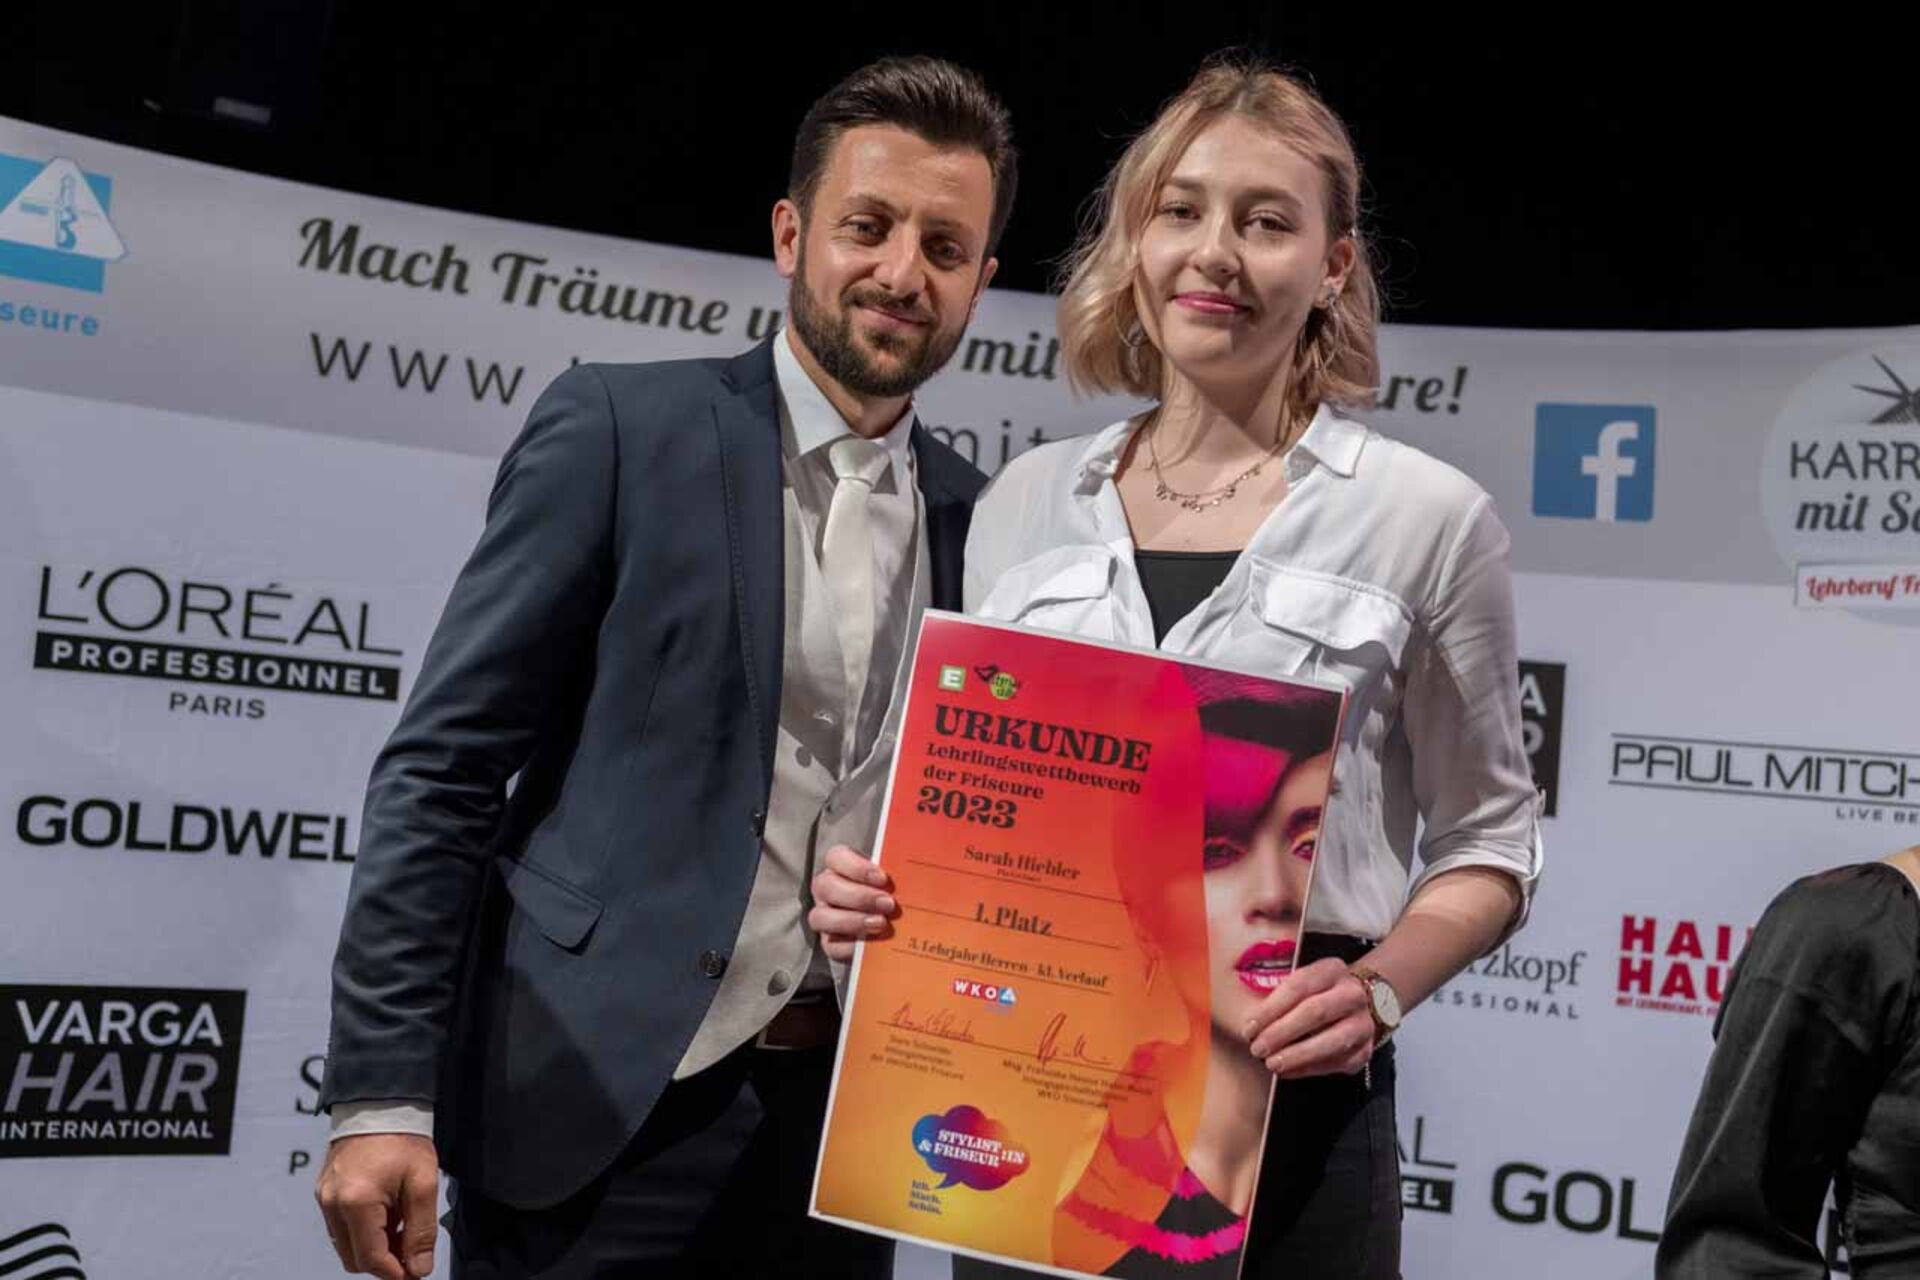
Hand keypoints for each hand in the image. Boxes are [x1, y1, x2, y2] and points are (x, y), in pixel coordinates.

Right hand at [315, 1133, 440, 1277]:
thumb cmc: (404, 1139)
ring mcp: (324, 1199)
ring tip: (401, 1222)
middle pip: (354, 1258)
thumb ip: (421, 1230)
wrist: (381, 1104)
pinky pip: (340, 1227)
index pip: (371, 1259)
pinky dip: (362, 1230)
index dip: (395, 1272)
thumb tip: (418, 1269)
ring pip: (346, 1245)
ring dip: (373, 1245)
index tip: (415, 1271)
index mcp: (356, 1203)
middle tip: (411, 1246)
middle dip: (383, 1260)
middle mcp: (332, 1204)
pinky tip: (386, 1211)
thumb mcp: (423, 1184)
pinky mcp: (324, 1192)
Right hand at [808, 844, 897, 961]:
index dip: (856, 866)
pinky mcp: (830, 942)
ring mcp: (825, 916)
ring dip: (852, 921)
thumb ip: (903, 870)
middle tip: (888, 904)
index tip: (883, 878)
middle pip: (826, 886)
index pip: (836, 856)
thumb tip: (927, 863)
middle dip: (858, 896)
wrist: (897, 925)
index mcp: (841, 865)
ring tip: (881, 924)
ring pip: (820, 917)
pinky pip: (831, 946)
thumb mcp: (899, 876)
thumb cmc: (896, 892)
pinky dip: (851, 946)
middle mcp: (827, 888)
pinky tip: (873, 945)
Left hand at [1243, 957, 1375, 1079]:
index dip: (1270, 1009)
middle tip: (1257, 1048)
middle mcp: (1352, 994)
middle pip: (1315, 1012)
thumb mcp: (1301, 981)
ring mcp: (1363, 1023)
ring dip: (1297, 1055)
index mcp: (1332, 970)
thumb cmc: (1317, 993)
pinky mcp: (1366, 1049)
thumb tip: (1249, 1021)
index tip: (1248, 1027)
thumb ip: (1277, 993)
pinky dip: (1309, 1069)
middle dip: (1281, 1033)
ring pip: (1331, 1041)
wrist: (1361, 1004)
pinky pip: (1337, 1062)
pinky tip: (1288, 1071)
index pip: (1298, 986)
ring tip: (1271, 1063)